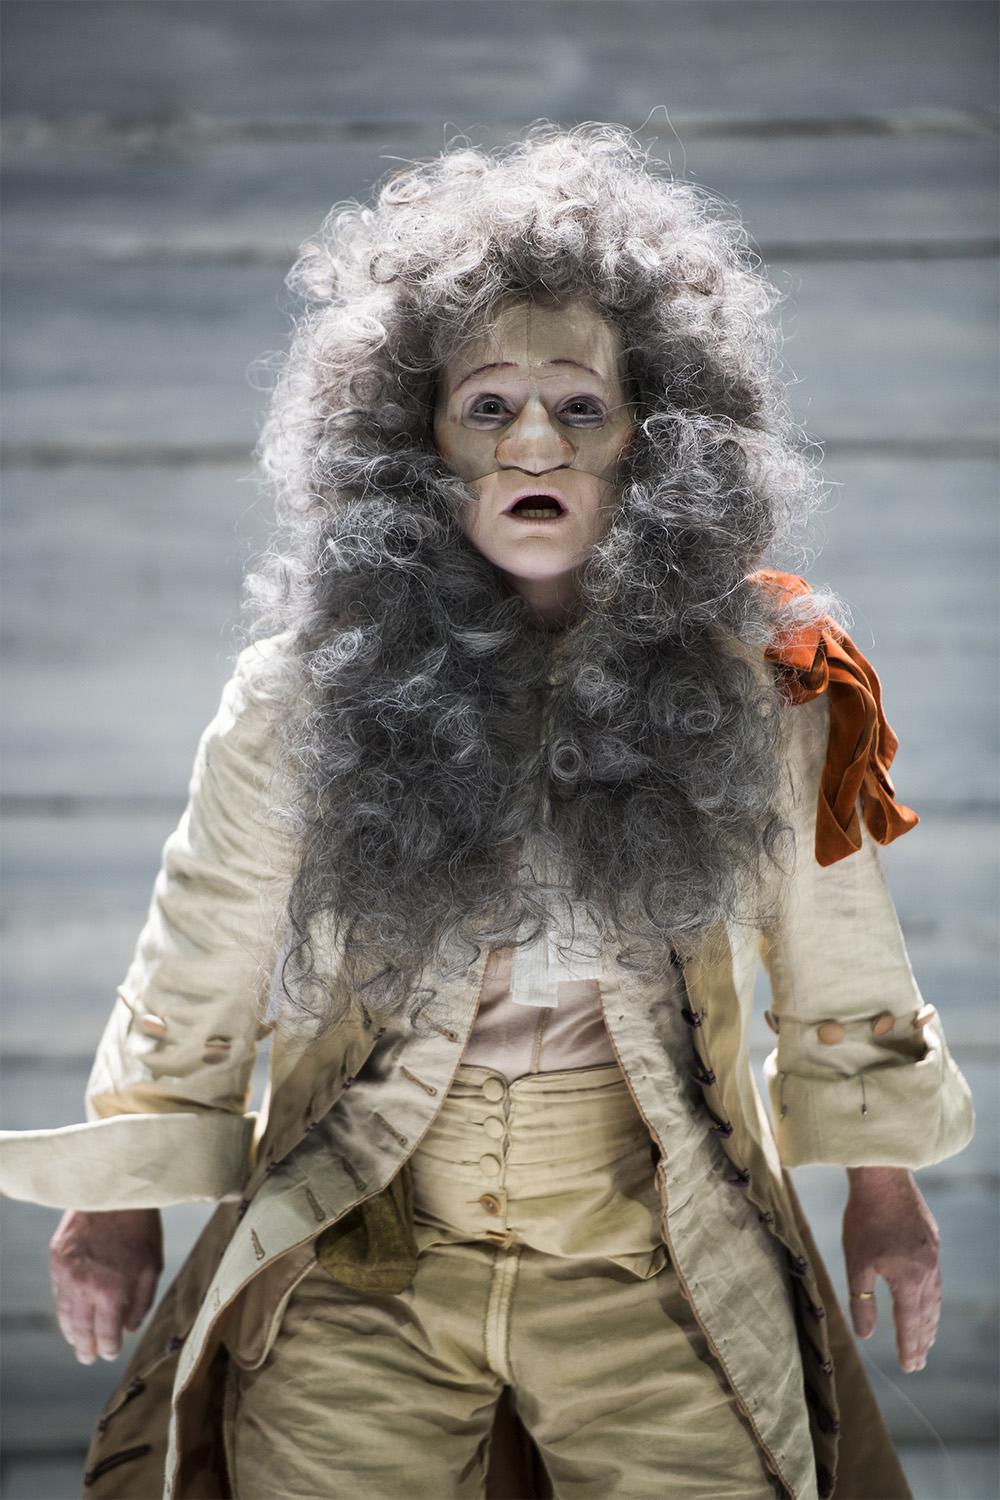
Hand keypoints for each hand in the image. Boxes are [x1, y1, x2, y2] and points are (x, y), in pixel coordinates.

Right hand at [49, 1208, 162, 1364]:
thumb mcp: (152, 1267)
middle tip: (88, 1358)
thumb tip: (129, 1328)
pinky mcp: (56, 1259)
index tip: (110, 1354)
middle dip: (86, 1348)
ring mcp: (66, 1274)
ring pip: (65, 1314)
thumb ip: (141, 1302)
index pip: (106, 1335)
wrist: (116, 1192)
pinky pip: (58, 1293)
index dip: (108, 1348)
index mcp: (111, 1293)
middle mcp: (84, 1288)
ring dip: (71, 1332)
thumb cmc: (140, 1228)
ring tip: (78, 1342)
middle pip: (81, 1331)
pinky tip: (69, 1314)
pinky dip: (64, 1308)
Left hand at [842, 1166, 940, 1372]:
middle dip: (922, 1340)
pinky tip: (926, 1298)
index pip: (910, 1324)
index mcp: (909, 1280)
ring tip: (926, 1338)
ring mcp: (932, 1255)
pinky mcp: (931, 1240)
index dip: (909, 1347)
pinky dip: (932, 1296)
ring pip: (934, 1297)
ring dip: (930, 1321)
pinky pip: (935, 1278)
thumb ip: (862, 1301)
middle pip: (926, 1315)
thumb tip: (866, 1335)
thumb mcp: (857, 1263)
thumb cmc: (865, 1219)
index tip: (909, 1368)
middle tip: (918, 1361)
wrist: (883, 1178)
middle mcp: (927, 1271)